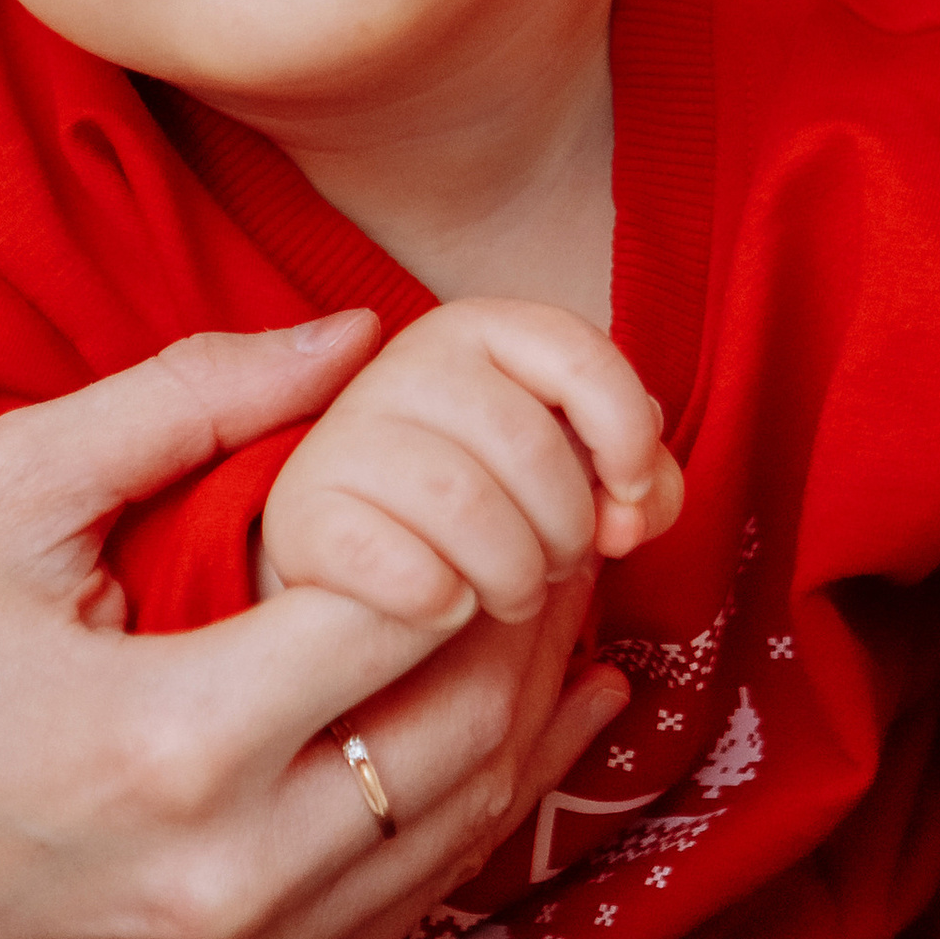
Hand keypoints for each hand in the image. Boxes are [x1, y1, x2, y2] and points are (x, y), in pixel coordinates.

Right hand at [0, 317, 629, 938]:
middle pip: (461, 724)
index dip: (469, 521)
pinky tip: (532, 716)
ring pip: (462, 826)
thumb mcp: (11, 489)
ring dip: (531, 704)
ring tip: (560, 593)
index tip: (487, 459)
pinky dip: (484, 805)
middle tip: (564, 513)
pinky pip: (412, 905)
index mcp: (168, 742)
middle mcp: (222, 880)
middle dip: (529, 604)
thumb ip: (188, 397)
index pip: (403, 611)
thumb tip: (349, 335)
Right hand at [258, 297, 683, 626]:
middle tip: (554, 568)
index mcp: (480, 329)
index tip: (628, 504)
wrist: (358, 556)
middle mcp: (407, 361)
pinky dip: (444, 606)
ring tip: (508, 595)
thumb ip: (635, 477)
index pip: (581, 354)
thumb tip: (628, 511)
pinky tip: (445, 609)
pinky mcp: (304, 509)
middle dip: (569, 532)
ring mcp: (347, 431)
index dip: (625, 435)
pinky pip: (405, 568)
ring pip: (469, 509)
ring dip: (514, 578)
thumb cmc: (489, 507)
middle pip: (533, 447)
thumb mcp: (570, 472)